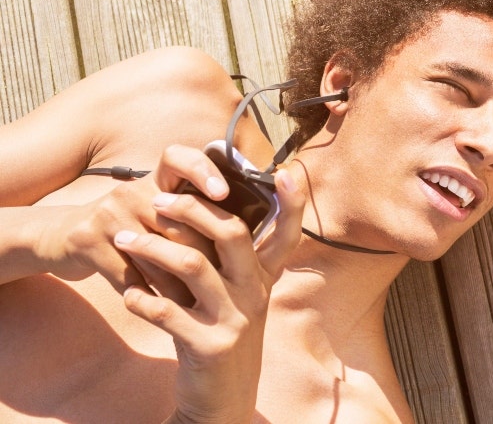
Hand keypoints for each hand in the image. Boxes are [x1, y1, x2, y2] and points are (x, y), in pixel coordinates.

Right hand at [35, 145, 242, 303]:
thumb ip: (196, 213)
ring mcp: (108, 214)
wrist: (65, 239)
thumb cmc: (130, 228)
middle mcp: (131, 191)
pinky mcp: (88, 242)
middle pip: (180, 224)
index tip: (223, 193)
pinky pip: (130, 276)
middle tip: (226, 285)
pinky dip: (149, 298)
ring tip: (201, 306)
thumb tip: (249, 229)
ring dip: (180, 287)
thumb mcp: (158, 211)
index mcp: (155, 179)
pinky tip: (164, 313)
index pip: (178, 157)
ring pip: (158, 257)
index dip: (202, 170)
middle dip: (204, 259)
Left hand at [117, 166, 302, 423]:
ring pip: (192, 265)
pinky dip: (140, 299)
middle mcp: (255, 292)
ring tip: (122, 240)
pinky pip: (166, 312)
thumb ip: (220, 258)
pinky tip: (128, 295)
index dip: (293, 202)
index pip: (287, 232)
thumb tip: (192, 209)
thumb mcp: (231, 295)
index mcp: (263, 276)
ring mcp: (235, 319)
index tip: (287, 171)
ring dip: (151, 247)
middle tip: (155, 201)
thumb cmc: (218, 332)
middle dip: (191, 209)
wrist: (222, 398)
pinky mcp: (209, 346)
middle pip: (232, 233)